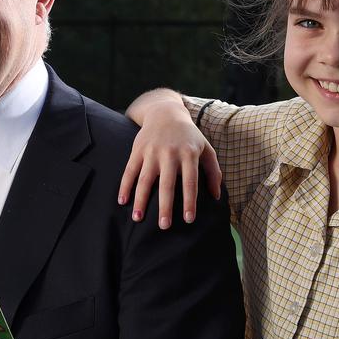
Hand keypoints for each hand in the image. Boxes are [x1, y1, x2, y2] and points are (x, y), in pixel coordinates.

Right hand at [119, 89, 220, 228]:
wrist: (165, 112)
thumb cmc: (189, 136)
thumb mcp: (206, 149)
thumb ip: (213, 171)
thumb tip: (216, 197)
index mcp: (189, 154)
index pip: (190, 181)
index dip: (189, 201)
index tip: (188, 219)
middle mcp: (170, 153)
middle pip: (167, 184)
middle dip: (164, 206)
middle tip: (164, 226)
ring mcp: (152, 151)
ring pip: (145, 180)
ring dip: (140, 200)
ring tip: (138, 219)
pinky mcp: (137, 150)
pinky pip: (129, 170)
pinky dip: (125, 186)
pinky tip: (122, 201)